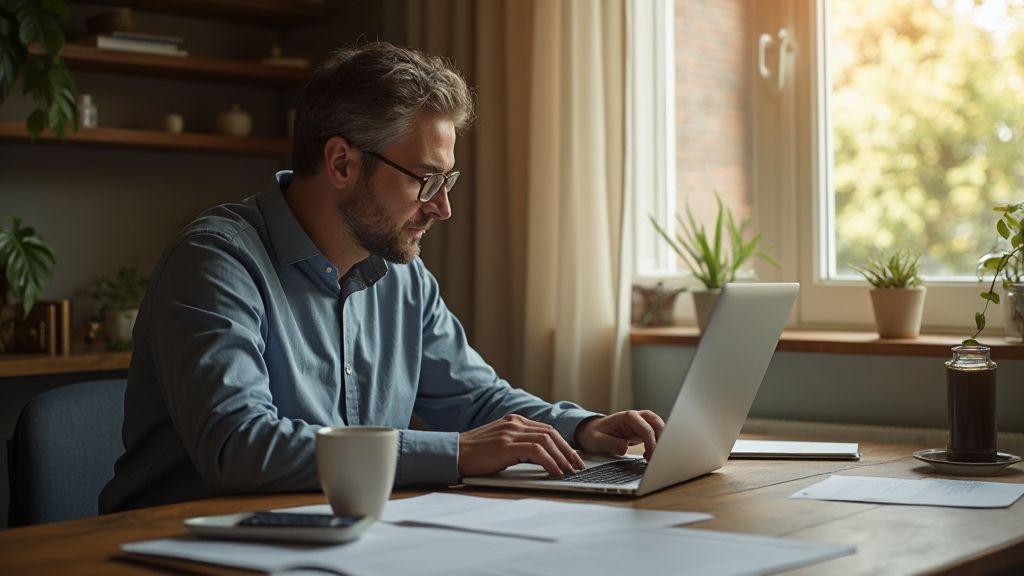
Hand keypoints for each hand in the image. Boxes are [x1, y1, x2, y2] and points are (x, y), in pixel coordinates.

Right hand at [458, 414, 585, 477]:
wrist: (453, 453)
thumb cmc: (475, 454)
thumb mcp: (500, 444)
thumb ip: (519, 445)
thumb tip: (543, 458)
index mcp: (515, 421)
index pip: (547, 430)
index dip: (563, 445)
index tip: (573, 458)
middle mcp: (515, 423)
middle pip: (551, 434)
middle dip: (568, 451)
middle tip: (578, 467)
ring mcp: (510, 432)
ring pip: (547, 441)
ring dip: (562, 458)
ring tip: (569, 472)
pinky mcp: (506, 445)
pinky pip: (536, 451)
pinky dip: (550, 462)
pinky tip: (555, 472)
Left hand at [573, 410, 665, 460]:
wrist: (591, 431)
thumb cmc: (593, 434)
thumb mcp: (597, 441)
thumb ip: (610, 443)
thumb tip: (624, 447)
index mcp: (626, 417)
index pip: (645, 427)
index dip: (651, 442)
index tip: (651, 455)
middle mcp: (636, 417)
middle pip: (656, 423)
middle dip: (662, 439)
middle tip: (658, 457)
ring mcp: (640, 423)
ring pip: (659, 428)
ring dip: (661, 441)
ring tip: (655, 457)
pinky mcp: (642, 431)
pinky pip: (655, 435)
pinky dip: (657, 444)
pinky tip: (650, 455)